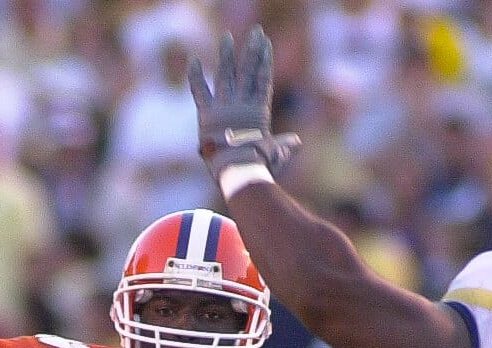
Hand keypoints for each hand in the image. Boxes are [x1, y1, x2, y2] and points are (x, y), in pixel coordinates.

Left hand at [188, 26, 300, 180]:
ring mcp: (225, 107)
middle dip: (252, 50)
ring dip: (226, 55)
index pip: (263, 81)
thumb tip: (297, 142)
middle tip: (256, 32)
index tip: (267, 45)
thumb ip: (285, 145)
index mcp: (259, 112)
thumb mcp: (276, 153)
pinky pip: (199, 91)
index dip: (265, 62)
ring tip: (227, 37)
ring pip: (226, 75)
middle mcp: (242, 104)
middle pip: (248, 71)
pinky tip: (193, 59)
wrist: (240, 171)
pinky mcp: (207, 114)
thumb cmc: (259, 165)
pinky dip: (195, 76)